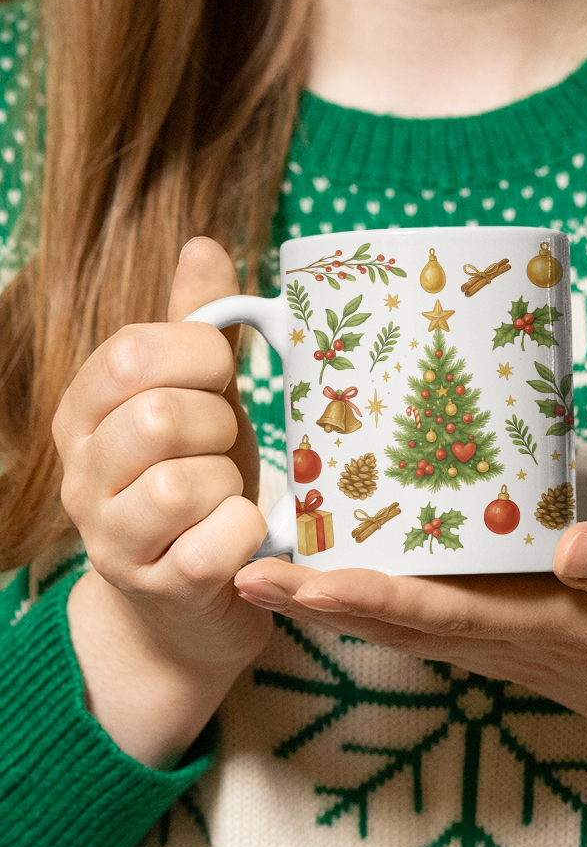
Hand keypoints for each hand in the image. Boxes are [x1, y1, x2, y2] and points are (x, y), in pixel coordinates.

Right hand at [53, 237, 270, 767]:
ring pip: (180, 483)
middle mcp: (81, 475)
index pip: (128, 354)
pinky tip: (242, 533)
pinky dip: (246, 530)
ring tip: (229, 494)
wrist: (190, 601)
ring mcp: (111, 539)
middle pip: (155, 417)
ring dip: (230, 482)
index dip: (195, 354)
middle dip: (216, 424)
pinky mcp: (159, 588)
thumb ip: (196, 327)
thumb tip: (202, 244)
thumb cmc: (199, 483)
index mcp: (84, 413)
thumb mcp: (199, 397)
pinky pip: (215, 541)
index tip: (220, 374)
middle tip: (225, 445)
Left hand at [235, 523, 586, 823]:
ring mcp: (512, 648)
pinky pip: (436, 623)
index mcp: (551, 626)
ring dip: (339, 604)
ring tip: (275, 572)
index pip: (440, 611)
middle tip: (243, 572)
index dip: (364, 596)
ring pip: (409, 626)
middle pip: (400, 622)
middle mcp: (513, 641)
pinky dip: (382, 604)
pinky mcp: (521, 641)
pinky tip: (355, 579)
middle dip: (321, 601)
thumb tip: (568, 541)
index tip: (298, 580)